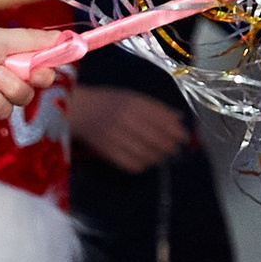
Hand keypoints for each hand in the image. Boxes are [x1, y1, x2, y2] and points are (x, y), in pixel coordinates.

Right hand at [66, 78, 191, 173]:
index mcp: (132, 103)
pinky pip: (131, 163)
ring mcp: (115, 135)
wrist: (77, 110)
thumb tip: (179, 118)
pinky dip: (142, 164)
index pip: (161, 120)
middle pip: (156, 138)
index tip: (184, 137)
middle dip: (170, 146)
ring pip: (146, 153)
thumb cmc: (107, 101)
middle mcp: (125, 118)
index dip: (176, 131)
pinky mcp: (107, 150)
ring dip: (157, 156)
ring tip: (160, 155)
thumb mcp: (131, 97)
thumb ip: (155, 108)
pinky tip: (145, 161)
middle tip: (175, 149)